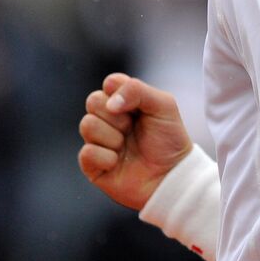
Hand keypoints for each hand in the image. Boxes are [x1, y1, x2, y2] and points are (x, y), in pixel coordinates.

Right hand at [78, 72, 191, 209]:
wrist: (173, 177)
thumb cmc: (170, 141)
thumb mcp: (163, 105)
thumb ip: (136, 90)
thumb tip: (109, 103)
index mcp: (125, 103)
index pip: (109, 83)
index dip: (120, 92)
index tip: (137, 107)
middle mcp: (109, 120)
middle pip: (93, 101)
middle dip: (116, 116)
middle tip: (132, 128)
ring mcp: (100, 142)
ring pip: (87, 125)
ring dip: (112, 137)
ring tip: (126, 147)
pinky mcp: (93, 166)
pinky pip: (86, 152)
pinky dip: (105, 157)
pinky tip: (118, 163)